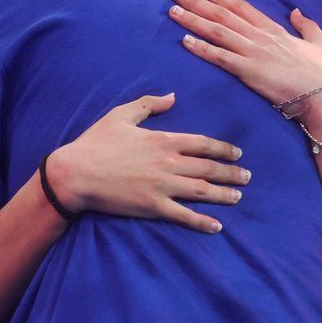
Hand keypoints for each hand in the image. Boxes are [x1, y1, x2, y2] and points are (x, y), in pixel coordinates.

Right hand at [46, 93, 249, 233]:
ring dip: (223, 194)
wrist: (75, 173)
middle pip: (209, 168)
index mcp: (164, 140)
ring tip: (238, 197)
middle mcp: (168, 163)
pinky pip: (183, 215)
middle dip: (231, 173)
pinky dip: (202, 222)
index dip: (223, 149)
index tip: (237, 154)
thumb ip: (149, 104)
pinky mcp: (152, 207)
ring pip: (202, 191)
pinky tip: (217, 226)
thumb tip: (173, 96)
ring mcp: (162, 186)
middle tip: (247, 177)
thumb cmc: (96, 142)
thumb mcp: (122, 114)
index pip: (203, 144)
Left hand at [168, 0, 321, 107]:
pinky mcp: (249, 72)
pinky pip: (220, 57)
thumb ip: (307, 26)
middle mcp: (261, 37)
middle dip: (198, 2)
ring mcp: (254, 53)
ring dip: (193, 20)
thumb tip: (297, 12)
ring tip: (173, 10)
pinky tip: (184, 40)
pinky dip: (201, 48)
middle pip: (223, 15)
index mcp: (276, 30)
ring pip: (217, 32)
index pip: (243, 8)